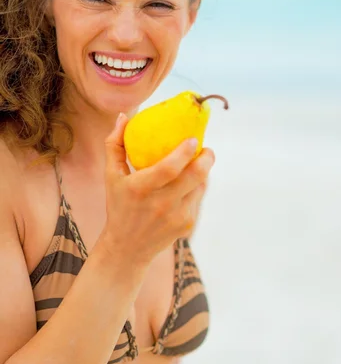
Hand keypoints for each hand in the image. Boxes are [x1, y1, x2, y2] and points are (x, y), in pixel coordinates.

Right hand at [100, 113, 214, 267]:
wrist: (128, 248)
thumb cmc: (119, 206)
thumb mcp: (111, 176)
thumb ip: (115, 145)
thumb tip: (124, 116)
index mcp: (140, 189)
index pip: (169, 168)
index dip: (185, 152)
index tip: (193, 139)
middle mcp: (160, 204)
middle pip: (194, 176)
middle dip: (207, 159)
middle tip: (207, 149)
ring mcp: (176, 216)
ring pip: (200, 187)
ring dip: (204, 171)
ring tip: (202, 160)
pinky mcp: (186, 225)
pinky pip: (199, 199)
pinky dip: (198, 186)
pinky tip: (194, 180)